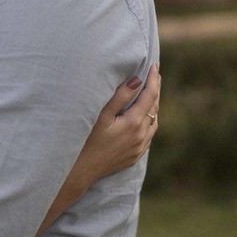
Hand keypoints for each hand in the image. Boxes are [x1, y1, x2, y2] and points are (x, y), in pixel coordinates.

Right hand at [73, 63, 161, 186]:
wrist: (81, 171)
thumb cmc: (86, 139)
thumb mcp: (101, 115)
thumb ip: (120, 96)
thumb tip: (137, 80)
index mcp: (133, 123)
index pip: (150, 95)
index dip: (153, 79)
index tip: (154, 66)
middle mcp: (140, 136)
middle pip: (154, 107)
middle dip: (155, 89)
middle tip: (155, 74)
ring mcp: (139, 147)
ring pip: (154, 122)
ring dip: (154, 106)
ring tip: (151, 93)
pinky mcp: (135, 156)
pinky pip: (149, 135)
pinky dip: (150, 122)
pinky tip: (145, 117)